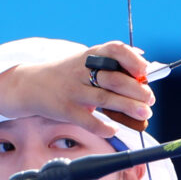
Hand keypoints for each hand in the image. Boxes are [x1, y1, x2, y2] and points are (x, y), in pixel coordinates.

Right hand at [0, 41, 155, 134]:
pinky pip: (87, 120)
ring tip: (144, 113)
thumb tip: (144, 61)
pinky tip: (114, 130)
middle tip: (150, 99)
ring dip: (128, 107)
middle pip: (114, 79)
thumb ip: (112, 62)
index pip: (114, 49)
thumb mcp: (85, 61)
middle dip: (136, 90)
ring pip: (105, 99)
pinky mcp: (65, 110)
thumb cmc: (67, 74)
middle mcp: (81, 71)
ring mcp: (73, 91)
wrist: (30, 85)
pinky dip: (103, 127)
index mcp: (89, 55)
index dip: (132, 59)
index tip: (145, 70)